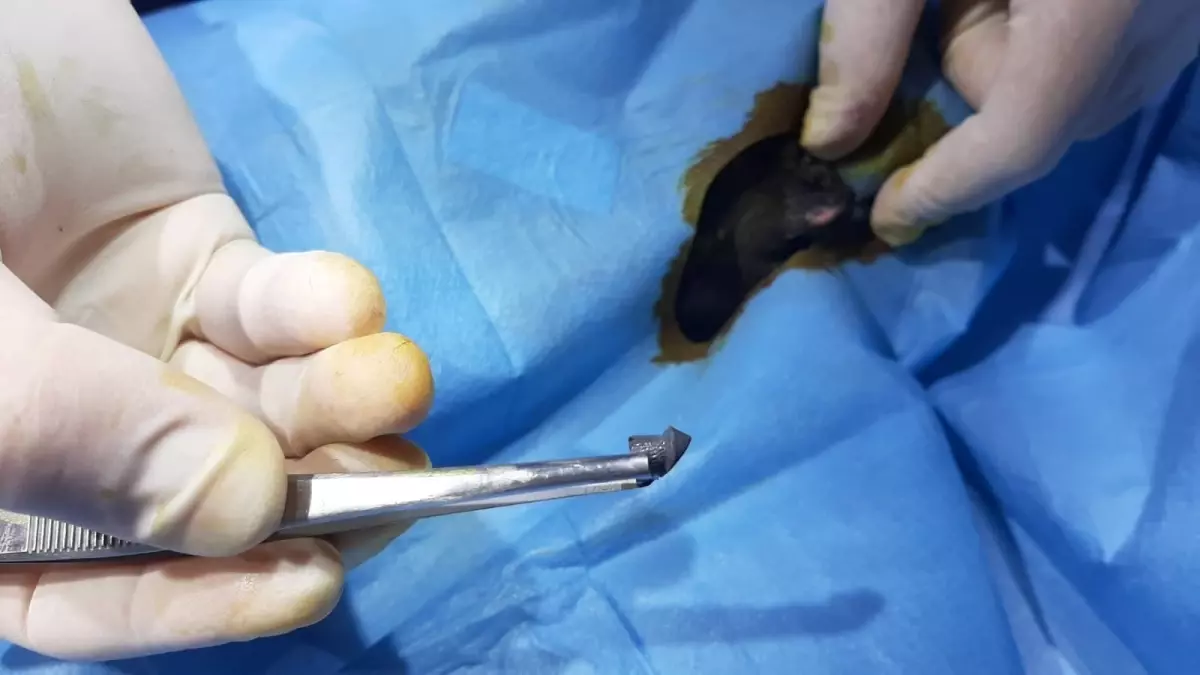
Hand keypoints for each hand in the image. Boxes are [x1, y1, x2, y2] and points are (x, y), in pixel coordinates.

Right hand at [0, 0, 433, 659]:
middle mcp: (65, 425)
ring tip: (394, 377)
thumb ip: (72, 431)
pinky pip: (269, 307)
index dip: (195, 603)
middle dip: (308, 496)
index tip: (310, 580)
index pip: (82, 594)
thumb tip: (239, 515)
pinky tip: (343, 299)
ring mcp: (132, 341)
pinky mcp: (193, 256)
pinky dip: (317, 310)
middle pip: (202, 503)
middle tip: (396, 479)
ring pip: (260, 409)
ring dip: (338, 402)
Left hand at [801, 0, 1199, 244]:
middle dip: (975, 80)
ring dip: (1020, 62)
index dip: (945, 187)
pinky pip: (1115, 67)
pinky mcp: (1194, 16)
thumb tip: (829, 141)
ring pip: (1078, 101)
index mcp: (1098, 9)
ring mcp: (1193, 22)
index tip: (888, 215)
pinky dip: (1065, 46)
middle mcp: (1169, 25)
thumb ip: (866, 34)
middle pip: (1041, 121)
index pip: (1019, 140)